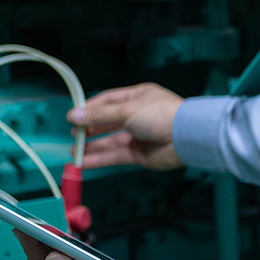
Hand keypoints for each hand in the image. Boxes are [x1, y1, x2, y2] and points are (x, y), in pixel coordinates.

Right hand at [68, 83, 183, 170]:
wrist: (186, 137)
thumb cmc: (159, 115)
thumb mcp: (127, 110)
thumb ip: (99, 116)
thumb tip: (73, 115)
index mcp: (137, 97)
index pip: (108, 101)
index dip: (90, 109)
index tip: (73, 117)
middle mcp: (137, 115)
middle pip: (108, 121)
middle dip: (90, 129)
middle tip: (74, 135)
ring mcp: (139, 135)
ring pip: (110, 140)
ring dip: (92, 146)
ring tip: (74, 151)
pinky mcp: (140, 154)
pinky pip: (116, 155)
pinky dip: (100, 158)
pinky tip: (84, 162)